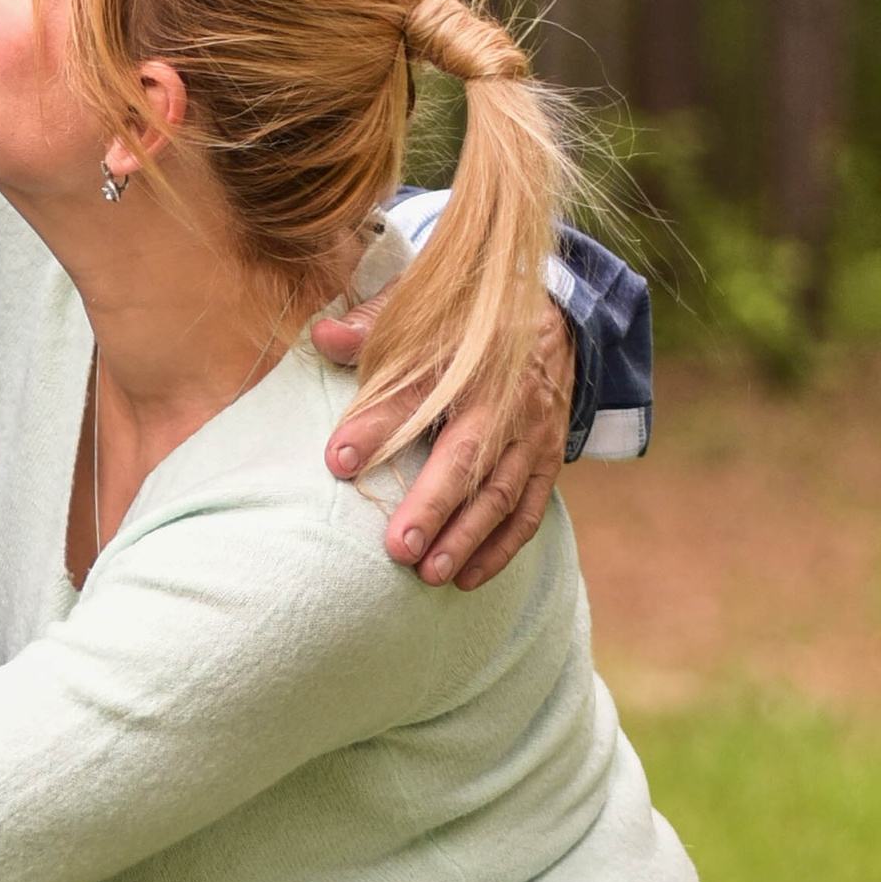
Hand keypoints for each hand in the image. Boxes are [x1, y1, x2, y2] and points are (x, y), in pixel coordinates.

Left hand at [315, 295, 573, 588]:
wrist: (557, 319)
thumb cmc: (471, 320)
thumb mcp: (426, 304)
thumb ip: (374, 322)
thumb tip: (324, 337)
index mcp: (469, 357)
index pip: (417, 393)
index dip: (377, 426)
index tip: (337, 460)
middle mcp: (506, 398)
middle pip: (468, 456)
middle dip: (433, 504)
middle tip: (398, 548)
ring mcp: (533, 434)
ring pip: (500, 492)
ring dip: (466, 537)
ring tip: (428, 573)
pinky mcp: (548, 461)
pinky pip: (529, 511)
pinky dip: (500, 547)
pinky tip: (467, 577)